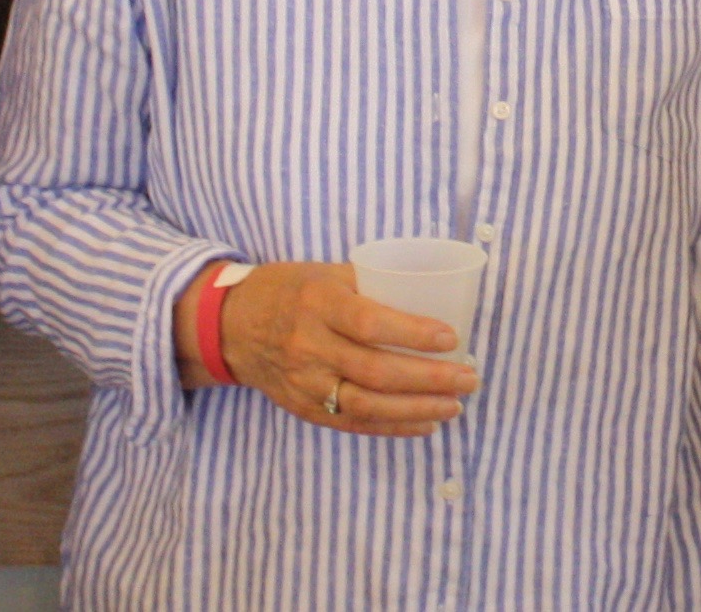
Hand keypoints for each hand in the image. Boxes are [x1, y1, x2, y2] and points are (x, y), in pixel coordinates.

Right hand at [185, 261, 476, 436]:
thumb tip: (430, 293)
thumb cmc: (288, 290)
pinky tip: (426, 422)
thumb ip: (369, 285)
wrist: (231, 326)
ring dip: (418, 408)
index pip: (369, 323)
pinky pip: (353, 423)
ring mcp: (305, 383)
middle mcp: (309, 346)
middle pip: (376, 371)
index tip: (451, 337)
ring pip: (367, 405)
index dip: (413, 333)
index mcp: (317, 303)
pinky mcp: (303, 408)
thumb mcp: (323, 272)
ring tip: (455, 405)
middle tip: (468, 377)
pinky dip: (393, 427)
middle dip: (429, 378)